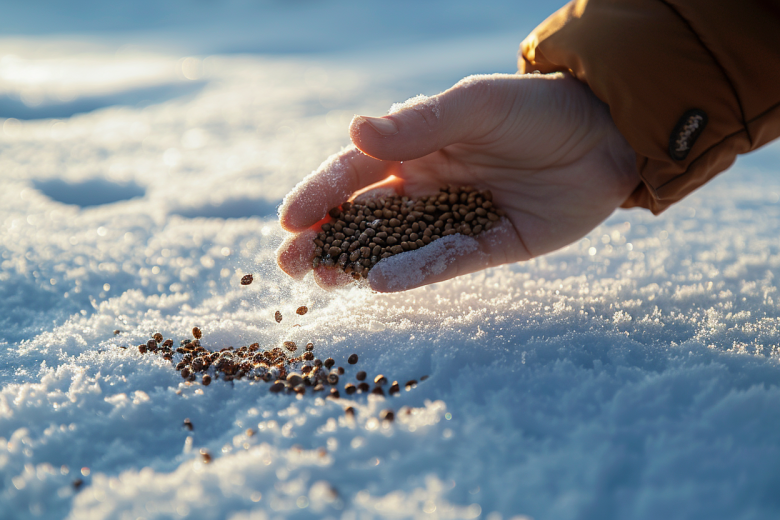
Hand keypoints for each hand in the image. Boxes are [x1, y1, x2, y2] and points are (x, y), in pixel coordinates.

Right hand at [277, 72, 638, 291]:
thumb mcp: (478, 107)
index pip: (355, 171)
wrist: (607, 136)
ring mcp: (455, 217)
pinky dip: (415, 272)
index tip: (288, 220)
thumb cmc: (537, 109)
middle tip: (290, 263)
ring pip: (396, 245)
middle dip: (325, 237)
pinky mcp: (488, 244)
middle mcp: (427, 184)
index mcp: (415, 146)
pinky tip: (382, 282)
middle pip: (365, 215)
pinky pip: (445, 261)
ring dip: (359, 263)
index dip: (320, 194)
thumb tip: (354, 131)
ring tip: (323, 280)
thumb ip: (421, 123)